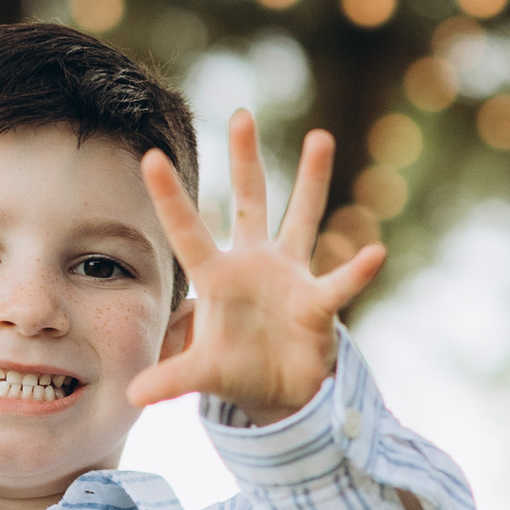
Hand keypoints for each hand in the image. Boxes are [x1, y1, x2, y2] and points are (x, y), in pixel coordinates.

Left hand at [126, 112, 388, 422]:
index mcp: (217, 276)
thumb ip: (171, 378)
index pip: (187, 231)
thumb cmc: (237, 368)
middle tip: (241, 114)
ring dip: (310, 179)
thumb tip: (133, 396)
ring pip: (302, 217)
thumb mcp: (200, 372)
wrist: (279, 389)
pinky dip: (358, 271)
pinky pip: (340, 282)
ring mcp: (290, 274)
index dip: (170, 197)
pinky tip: (376, 252)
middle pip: (250, 201)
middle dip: (246, 159)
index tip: (150, 156)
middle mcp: (254, 263)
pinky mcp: (319, 301)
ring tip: (319, 137)